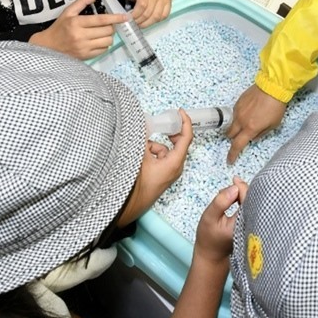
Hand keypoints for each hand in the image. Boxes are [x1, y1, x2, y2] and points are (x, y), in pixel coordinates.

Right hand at [28, 0, 127, 59]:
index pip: (101, 20)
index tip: (126, 16)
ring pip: (107, 41)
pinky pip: (103, 50)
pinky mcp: (86, 57)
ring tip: (103, 33)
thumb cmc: (59, 27)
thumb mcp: (68, 12)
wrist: (49, 47)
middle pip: (107, 31)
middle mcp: (81, 36)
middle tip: (108, 24)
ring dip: (109, 36)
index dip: (115, 18)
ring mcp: (84, 48)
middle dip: (111, 26)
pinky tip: (98, 41)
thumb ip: (82, 2)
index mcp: (77, 23)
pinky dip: (104, 45)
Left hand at [104, 0, 170, 27]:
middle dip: (139, 21)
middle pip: (149, 12)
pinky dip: (155, 21)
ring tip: (139, 24)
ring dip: (147, 23)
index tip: (128, 19)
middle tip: (132, 24)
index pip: (142, 5)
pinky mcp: (169, 3)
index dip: (135, 14)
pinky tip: (148, 21)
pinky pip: (163, 16)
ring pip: (156, 16)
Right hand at [117, 109, 193, 226]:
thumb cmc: (138, 185)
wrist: (130, 206)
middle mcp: (175, 167)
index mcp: (174, 162)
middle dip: (170, 132)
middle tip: (163, 123)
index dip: (185, 121)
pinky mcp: (162, 175)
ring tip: (142, 147)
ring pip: (166, 150)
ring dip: (155, 144)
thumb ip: (142, 138)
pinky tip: (140, 156)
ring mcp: (169, 172)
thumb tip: (143, 123)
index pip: (187, 137)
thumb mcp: (140, 156)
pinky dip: (152, 153)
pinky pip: (160, 158)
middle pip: (178, 143)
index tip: (180, 112)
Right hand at [194, 177, 247, 265]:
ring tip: (224, 196)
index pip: (249, 198)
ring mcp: (252, 224)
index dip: (242, 186)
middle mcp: (252, 223)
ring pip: (251, 201)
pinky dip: (241, 200)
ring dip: (240, 194)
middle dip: (241, 189)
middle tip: (224, 191)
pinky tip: (231, 200)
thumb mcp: (210, 217)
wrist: (211, 255)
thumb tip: (235, 187)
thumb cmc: (208, 237)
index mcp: (243, 222)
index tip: (233, 180)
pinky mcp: (250, 222)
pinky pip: (249, 206)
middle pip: (253, 198)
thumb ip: (221, 202)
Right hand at [225, 85, 286, 163]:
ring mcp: (238, 110)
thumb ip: (261, 133)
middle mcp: (241, 120)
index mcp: (251, 128)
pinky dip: (239, 116)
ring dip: (236, 127)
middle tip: (239, 138)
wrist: (272, 87)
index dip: (232, 154)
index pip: (237, 145)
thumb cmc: (276, 107)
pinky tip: (248, 112)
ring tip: (247, 122)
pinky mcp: (238, 102)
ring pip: (232, 123)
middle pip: (230, 135)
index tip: (229, 160)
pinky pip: (235, 113)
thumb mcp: (273, 125)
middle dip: (233, 139)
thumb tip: (253, 138)